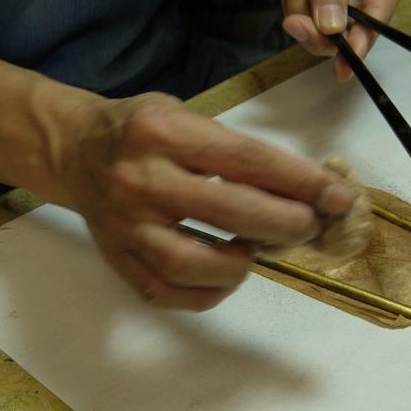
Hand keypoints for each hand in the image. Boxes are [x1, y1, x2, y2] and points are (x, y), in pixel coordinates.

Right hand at [58, 92, 354, 309]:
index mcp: (166, 132)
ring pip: (195, 263)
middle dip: (286, 225)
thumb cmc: (143, 130)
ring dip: (241, 264)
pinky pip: (167, 292)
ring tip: (255, 250)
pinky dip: (207, 294)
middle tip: (307, 227)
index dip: (302, 183)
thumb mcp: (188, 116)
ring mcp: (126, 223)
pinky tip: (224, 277)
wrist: (72, 148)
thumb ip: (239, 152)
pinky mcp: (116, 257)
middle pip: (231, 212)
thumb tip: (308, 191)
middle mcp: (142, 177)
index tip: (339, 197)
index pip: (249, 161)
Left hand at [240, 0, 410, 80]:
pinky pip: (305, 18)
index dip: (360, 43)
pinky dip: (293, 1)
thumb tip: (334, 27)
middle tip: (293, 20)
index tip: (344, 65)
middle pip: (349, 33)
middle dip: (317, 28)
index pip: (380, 17)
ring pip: (323, 31)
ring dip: (300, 8)